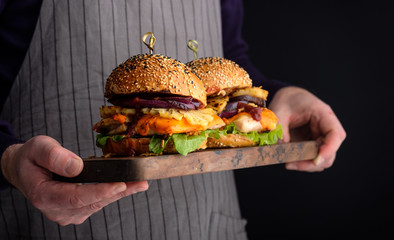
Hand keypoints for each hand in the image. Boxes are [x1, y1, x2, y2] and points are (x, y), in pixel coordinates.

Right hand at [1, 135, 148, 224]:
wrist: (25, 170)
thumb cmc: (31, 158)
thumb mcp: (37, 148)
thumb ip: (54, 156)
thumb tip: (76, 166)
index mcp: (44, 196)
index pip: (75, 197)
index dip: (99, 192)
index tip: (119, 185)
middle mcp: (57, 210)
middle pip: (92, 202)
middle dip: (119, 192)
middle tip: (140, 183)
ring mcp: (67, 213)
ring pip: (98, 204)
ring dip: (120, 193)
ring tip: (140, 183)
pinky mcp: (77, 210)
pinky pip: (98, 202)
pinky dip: (113, 194)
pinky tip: (129, 186)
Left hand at [269, 87, 345, 171]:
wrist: (287, 99)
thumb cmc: (286, 101)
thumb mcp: (278, 111)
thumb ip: (278, 128)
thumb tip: (280, 147)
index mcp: (323, 114)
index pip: (335, 134)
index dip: (329, 149)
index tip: (315, 160)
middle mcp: (326, 127)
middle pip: (331, 151)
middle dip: (313, 162)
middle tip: (290, 164)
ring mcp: (321, 137)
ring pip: (324, 158)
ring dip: (308, 164)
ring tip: (288, 162)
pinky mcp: (314, 144)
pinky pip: (314, 158)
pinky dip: (304, 162)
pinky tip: (290, 160)